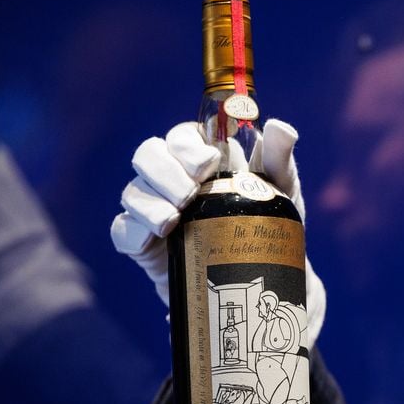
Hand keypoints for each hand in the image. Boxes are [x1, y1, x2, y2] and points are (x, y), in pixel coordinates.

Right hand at [110, 119, 325, 343]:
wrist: (261, 276)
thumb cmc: (268, 223)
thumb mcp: (281, 191)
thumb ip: (279, 158)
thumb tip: (280, 127)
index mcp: (202, 160)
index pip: (181, 136)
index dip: (186, 144)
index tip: (208, 163)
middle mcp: (173, 180)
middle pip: (147, 155)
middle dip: (165, 171)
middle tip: (190, 193)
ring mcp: (156, 211)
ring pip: (133, 193)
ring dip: (150, 203)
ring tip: (175, 220)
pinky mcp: (146, 246)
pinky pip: (122, 232)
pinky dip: (133, 232)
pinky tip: (158, 239)